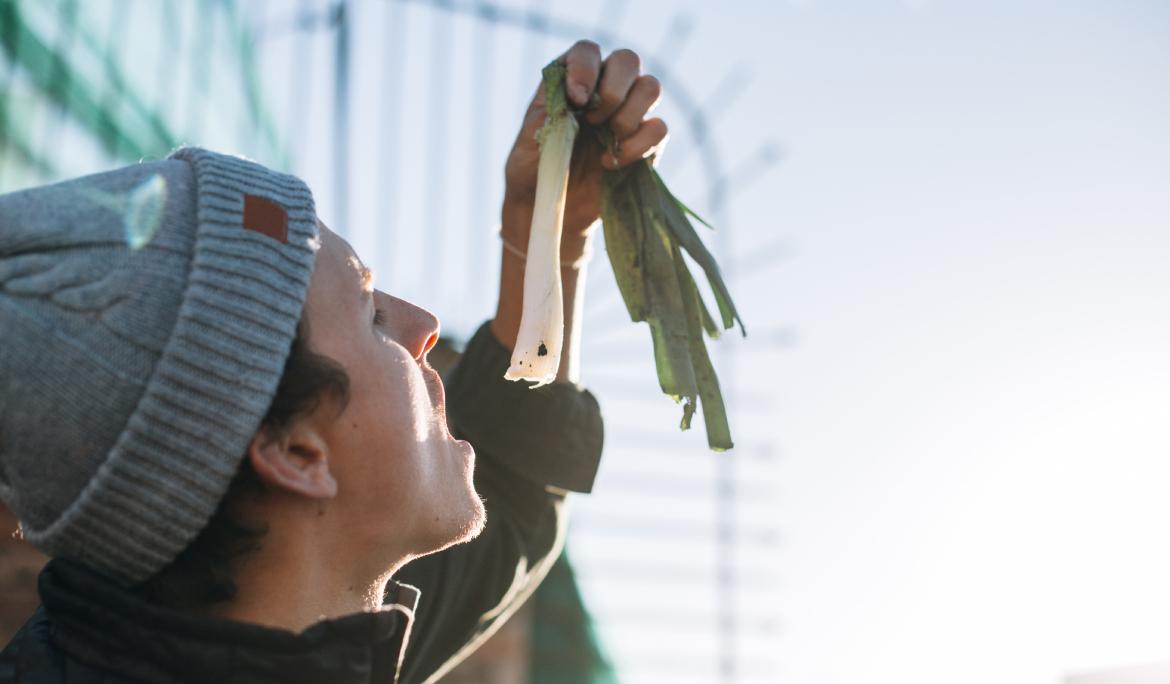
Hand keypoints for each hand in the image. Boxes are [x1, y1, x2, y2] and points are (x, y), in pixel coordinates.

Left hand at [502, 41, 668, 262]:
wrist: (548, 205)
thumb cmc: (535, 167)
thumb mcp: (534, 135)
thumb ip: (555, 110)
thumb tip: (582, 99)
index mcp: (572, 79)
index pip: (588, 51)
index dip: (586, 69)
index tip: (575, 101)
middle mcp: (604, 88)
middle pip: (628, 60)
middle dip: (613, 91)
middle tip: (592, 122)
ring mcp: (628, 113)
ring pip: (651, 87)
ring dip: (627, 116)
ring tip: (604, 142)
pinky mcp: (645, 143)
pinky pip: (660, 128)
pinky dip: (638, 145)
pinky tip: (610, 164)